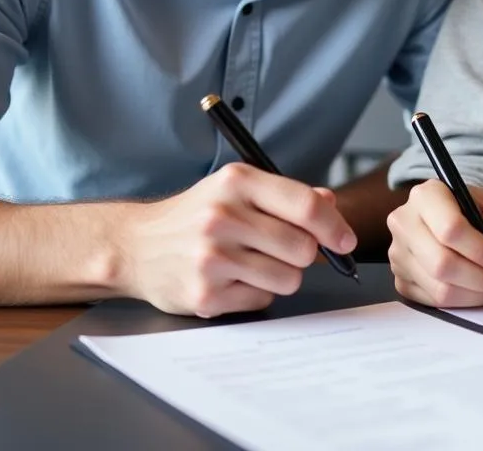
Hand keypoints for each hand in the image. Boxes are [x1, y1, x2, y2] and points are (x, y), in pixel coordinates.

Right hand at [119, 163, 356, 316]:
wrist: (136, 246)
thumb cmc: (197, 214)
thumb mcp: (238, 188)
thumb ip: (287, 195)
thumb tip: (331, 205)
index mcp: (238, 181)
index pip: (305, 205)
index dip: (334, 226)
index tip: (345, 240)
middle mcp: (222, 217)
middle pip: (303, 248)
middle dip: (304, 253)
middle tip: (283, 249)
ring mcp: (211, 258)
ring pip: (288, 278)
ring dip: (283, 275)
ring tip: (254, 262)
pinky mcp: (204, 294)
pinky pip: (262, 299)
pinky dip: (257, 292)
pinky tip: (233, 278)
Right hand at [387, 179, 482, 306]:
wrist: (459, 222)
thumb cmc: (477, 212)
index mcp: (427, 195)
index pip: (450, 228)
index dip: (480, 250)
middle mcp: (405, 222)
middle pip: (441, 263)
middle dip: (479, 277)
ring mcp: (398, 253)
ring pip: (438, 288)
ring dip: (474, 293)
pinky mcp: (400, 280)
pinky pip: (433, 302)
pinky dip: (461, 301)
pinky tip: (474, 289)